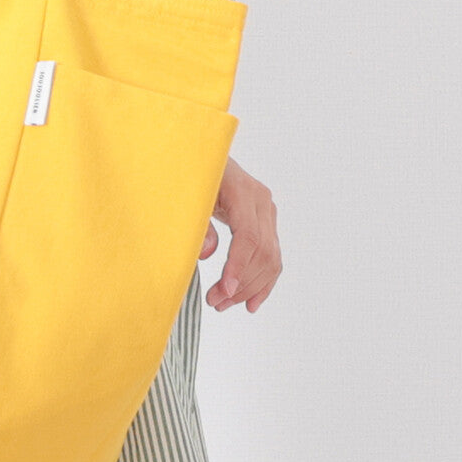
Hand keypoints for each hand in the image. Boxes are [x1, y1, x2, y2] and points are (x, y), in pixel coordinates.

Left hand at [198, 157, 281, 313]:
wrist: (204, 157)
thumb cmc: (193, 176)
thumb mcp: (189, 196)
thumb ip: (198, 224)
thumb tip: (207, 254)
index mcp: (243, 191)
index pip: (248, 236)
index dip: (238, 266)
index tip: (225, 289)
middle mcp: (262, 201)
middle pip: (261, 251)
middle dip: (240, 282)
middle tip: (216, 303)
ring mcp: (267, 212)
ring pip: (270, 258)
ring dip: (249, 287)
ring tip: (224, 305)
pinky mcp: (267, 222)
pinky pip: (272, 256)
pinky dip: (263, 282)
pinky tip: (250, 303)